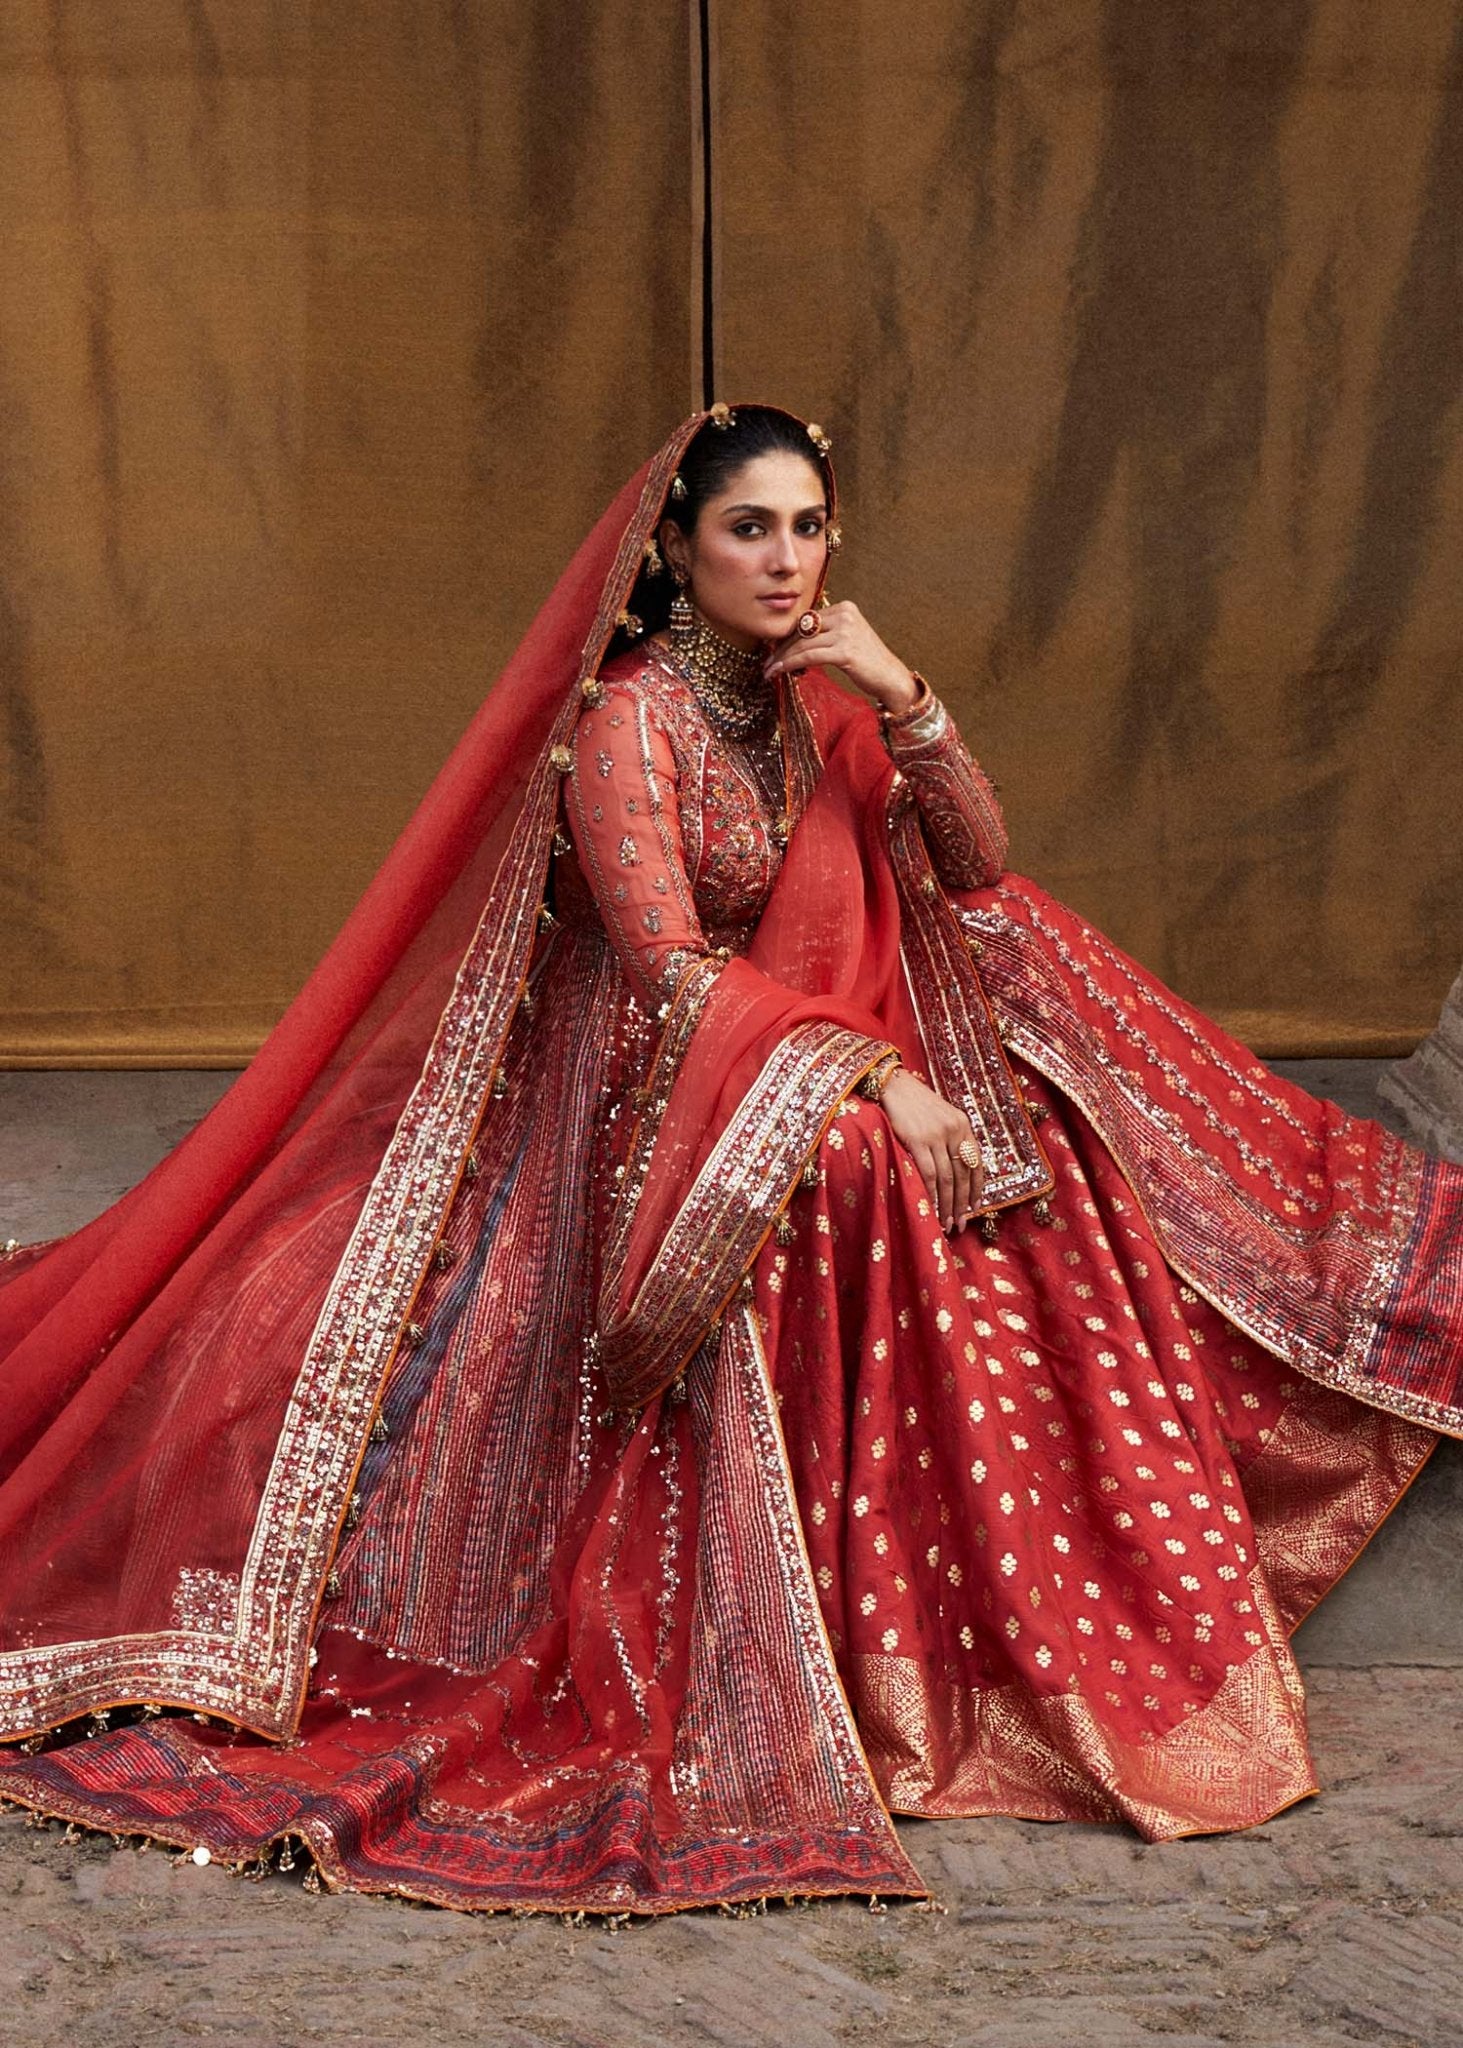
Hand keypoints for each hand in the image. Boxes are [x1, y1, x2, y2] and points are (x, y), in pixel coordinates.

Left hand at [762, 601, 919, 715]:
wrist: (891, 678)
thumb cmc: (867, 663)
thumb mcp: (847, 639)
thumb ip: (825, 633)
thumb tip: (793, 641)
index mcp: (845, 607)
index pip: (807, 620)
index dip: (788, 636)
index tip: (774, 650)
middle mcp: (845, 615)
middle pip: (802, 630)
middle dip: (782, 647)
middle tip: (767, 661)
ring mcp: (845, 632)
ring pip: (803, 644)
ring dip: (782, 659)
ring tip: (769, 670)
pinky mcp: (844, 651)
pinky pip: (808, 656)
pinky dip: (790, 664)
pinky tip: (779, 672)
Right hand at [879, 1069, 984, 1232]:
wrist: (893, 1085)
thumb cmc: (914, 1103)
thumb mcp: (941, 1116)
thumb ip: (950, 1138)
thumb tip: (956, 1171)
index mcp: (963, 1124)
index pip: (976, 1162)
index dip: (977, 1188)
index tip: (975, 1207)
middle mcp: (954, 1129)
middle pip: (963, 1174)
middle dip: (962, 1203)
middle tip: (961, 1224)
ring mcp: (936, 1135)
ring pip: (947, 1178)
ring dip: (948, 1204)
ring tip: (947, 1222)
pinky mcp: (917, 1139)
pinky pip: (928, 1173)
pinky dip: (931, 1193)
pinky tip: (931, 1207)